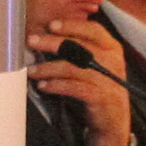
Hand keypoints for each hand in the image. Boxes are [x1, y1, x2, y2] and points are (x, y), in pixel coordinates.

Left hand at [30, 18, 132, 145]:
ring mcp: (108, 80)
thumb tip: (46, 38)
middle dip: (53, 42)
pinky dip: (55, 85)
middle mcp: (113, 61)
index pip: (93, 30)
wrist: (113, 121)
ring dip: (48, 68)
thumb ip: (79, 51)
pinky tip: (43, 86)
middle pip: (80, 46)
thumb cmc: (98, 88)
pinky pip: (74, 87)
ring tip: (31, 70)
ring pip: (73, 68)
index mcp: (112, 48)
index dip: (72, 25)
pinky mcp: (101, 97)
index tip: (51, 25)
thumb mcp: (95, 65)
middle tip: (32, 41)